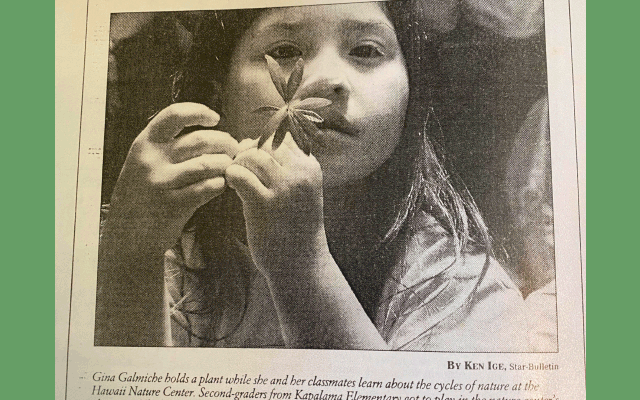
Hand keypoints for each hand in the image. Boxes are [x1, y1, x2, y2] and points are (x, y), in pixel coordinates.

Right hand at [106, 102, 239, 253]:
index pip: (174, 115)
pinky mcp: (173, 205)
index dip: (198, 112)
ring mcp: (162, 183)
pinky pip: (208, 187)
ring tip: (228, 167)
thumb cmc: (142, 195)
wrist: (126, 235)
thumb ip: (170, 147)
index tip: (215, 118)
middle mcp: (151, 160)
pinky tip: (220, 185)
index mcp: (144, 144)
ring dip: (225, 164)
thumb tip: (213, 131)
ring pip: (207, 163)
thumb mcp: (144, 163)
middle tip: (233, 149)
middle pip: (200, 139)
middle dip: (224, 142)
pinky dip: (220, 184)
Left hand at [225, 133, 327, 277]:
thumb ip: (286, 167)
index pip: (283, 137)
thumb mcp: (302, 191)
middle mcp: (300, 174)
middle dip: (248, 152)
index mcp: (311, 168)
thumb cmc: (296, 227)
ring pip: (251, 155)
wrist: (301, 264)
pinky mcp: (264, 204)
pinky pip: (238, 174)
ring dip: (238, 164)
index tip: (255, 161)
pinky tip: (233, 189)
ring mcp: (283, 188)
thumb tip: (250, 142)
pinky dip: (231, 177)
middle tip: (241, 169)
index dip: (263, 143)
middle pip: (266, 142)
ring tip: (238, 180)